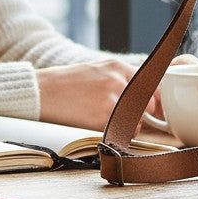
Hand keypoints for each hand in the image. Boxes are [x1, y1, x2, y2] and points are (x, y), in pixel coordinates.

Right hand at [36, 53, 197, 131]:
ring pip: (137, 117)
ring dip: (133, 124)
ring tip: (116, 121)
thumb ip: (120, 77)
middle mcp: (117, 80)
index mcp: (117, 66)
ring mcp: (110, 100)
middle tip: (139, 118)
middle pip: (148, 101)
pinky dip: (119, 131)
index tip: (156, 106)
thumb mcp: (97, 70)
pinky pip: (122, 129)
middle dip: (145, 111)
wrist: (41, 92)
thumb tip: (144, 94)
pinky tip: (106, 126)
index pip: (151, 81)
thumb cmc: (67, 82)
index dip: (156, 96)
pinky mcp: (101, 118)